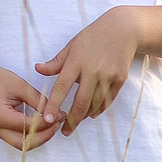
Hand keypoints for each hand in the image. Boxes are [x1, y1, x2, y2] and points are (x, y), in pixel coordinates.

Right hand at [0, 62, 59, 150]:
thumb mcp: (21, 86)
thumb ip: (38, 101)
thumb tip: (54, 113)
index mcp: (0, 116)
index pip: (28, 126)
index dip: (46, 123)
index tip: (59, 115)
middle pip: (24, 144)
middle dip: (44, 136)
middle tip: (57, 124)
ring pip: (22, 145)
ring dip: (39, 138)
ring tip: (53, 125)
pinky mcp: (1, 130)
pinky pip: (19, 139)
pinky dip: (32, 136)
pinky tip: (43, 126)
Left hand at [35, 8, 141, 135]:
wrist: (123, 29)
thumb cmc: (93, 37)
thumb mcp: (72, 45)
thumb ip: (56, 62)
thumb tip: (37, 69)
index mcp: (76, 61)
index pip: (62, 87)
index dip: (54, 104)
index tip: (47, 119)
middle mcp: (92, 70)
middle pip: (81, 101)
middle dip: (72, 120)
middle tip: (64, 132)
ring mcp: (108, 76)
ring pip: (95, 104)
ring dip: (85, 116)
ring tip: (76, 122)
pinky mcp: (120, 79)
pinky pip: (108, 100)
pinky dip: (99, 109)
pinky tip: (92, 113)